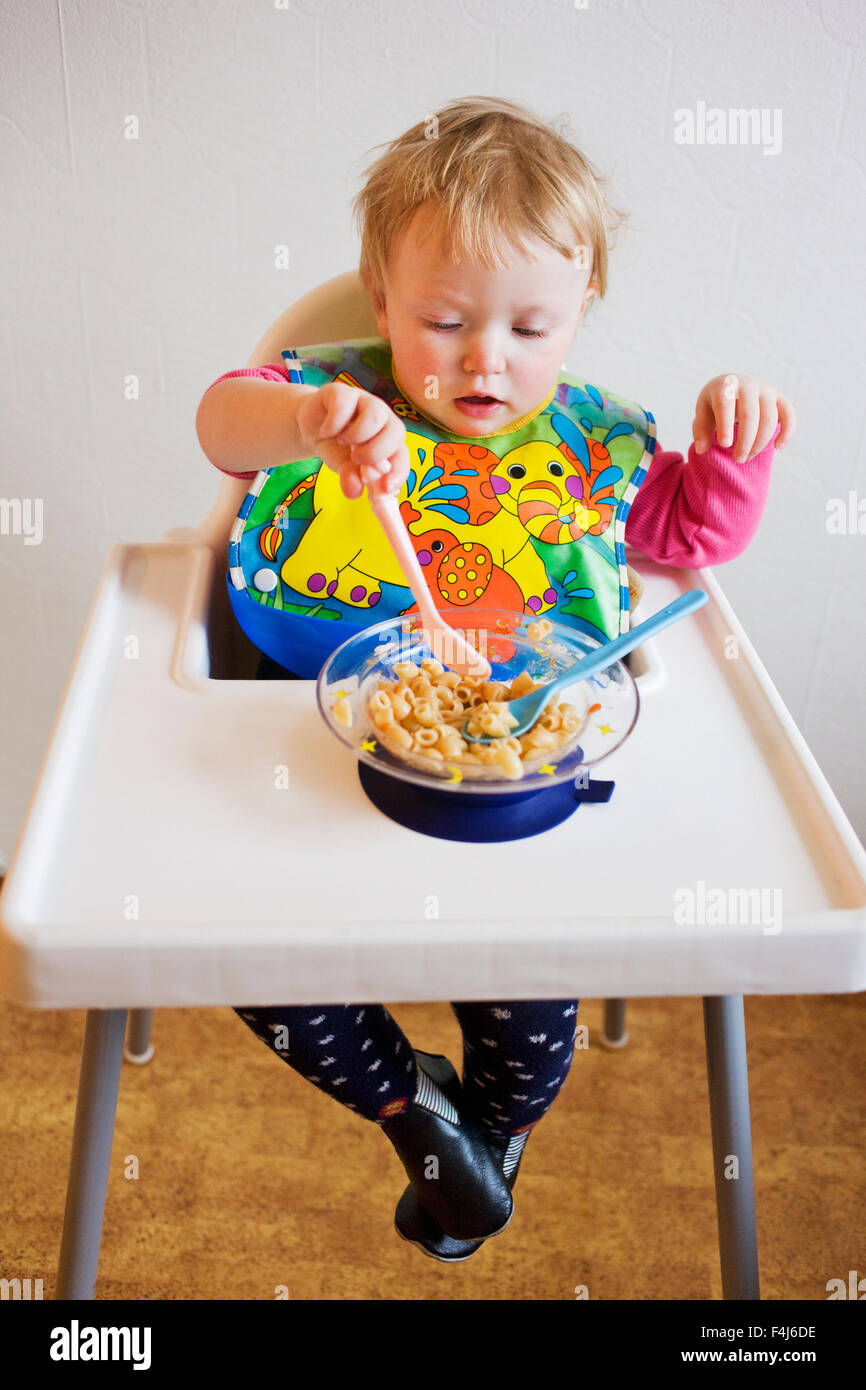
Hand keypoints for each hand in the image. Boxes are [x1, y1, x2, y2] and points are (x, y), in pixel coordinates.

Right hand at [296, 382, 409, 499]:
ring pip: (376, 413)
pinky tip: (325, 432)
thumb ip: (352, 478)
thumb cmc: (337, 448)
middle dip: (376, 453)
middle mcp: (382, 419)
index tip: (385, 489)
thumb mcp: (345, 468)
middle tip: (355, 460)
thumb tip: (355, 490)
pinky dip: (333, 424)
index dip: (398, 472)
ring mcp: (363, 402)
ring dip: (359, 435)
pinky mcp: (340, 392)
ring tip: (342, 442)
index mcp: (389, 440)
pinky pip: (344, 403)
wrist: (312, 428)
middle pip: (396, 430)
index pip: (402, 455)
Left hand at [692, 374, 796, 461]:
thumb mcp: (703, 414)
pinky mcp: (780, 399)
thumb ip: (701, 431)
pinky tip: (778, 447)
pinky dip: (787, 431)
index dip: (726, 425)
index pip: (726, 404)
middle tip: (738, 459)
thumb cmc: (715, 405)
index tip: (724, 445)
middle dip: (745, 440)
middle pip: (750, 414)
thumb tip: (702, 449)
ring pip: (769, 418)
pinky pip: (789, 414)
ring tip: (747, 457)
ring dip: (760, 442)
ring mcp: (766, 390)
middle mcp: (748, 385)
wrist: (734, 388)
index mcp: (725, 385)